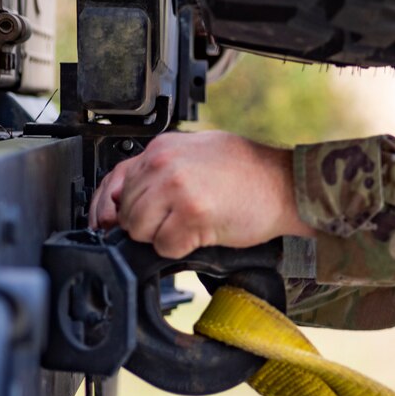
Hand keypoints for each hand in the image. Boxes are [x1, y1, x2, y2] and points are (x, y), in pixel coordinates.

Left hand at [88, 130, 315, 257]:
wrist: (287, 185)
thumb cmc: (251, 172)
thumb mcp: (199, 153)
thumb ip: (162, 168)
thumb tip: (125, 197)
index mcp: (163, 147)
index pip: (114, 181)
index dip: (108, 209)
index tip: (107, 225)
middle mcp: (164, 163)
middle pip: (127, 212)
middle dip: (148, 224)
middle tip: (179, 219)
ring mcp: (176, 188)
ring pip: (139, 231)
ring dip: (163, 236)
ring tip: (193, 223)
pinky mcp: (191, 214)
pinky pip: (165, 247)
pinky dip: (182, 248)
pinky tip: (203, 232)